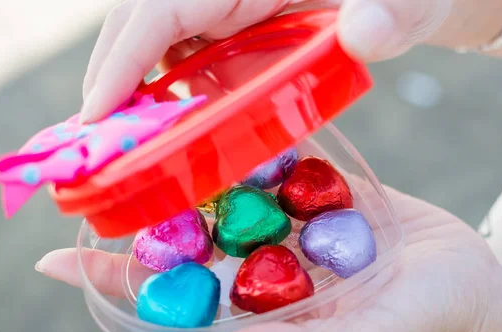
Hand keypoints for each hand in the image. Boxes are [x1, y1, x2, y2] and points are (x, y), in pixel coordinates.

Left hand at [36, 185, 501, 331]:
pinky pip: (271, 167)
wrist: (467, 281)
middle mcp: (262, 268)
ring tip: (142, 140)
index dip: (118, 282)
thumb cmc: (416, 323)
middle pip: (187, 241)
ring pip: (223, 197)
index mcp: (258, 309)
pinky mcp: (315, 194)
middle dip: (141, 216)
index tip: (57, 258)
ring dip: (185, 173)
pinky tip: (212, 121)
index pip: (174, 297)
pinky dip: (243, 147)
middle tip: (93, 182)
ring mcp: (286, 227)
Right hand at [79, 0, 462, 122]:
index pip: (163, 6)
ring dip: (129, 88)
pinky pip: (179, 48)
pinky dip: (161, 87)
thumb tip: (368, 33)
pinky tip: (162, 126)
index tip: (96, 117)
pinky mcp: (228, 20)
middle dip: (111, 78)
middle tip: (96, 147)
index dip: (122, 60)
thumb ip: (390, 14)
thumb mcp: (406, 1)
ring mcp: (222, 1)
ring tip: (119, 144)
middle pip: (140, 20)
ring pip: (152, 36)